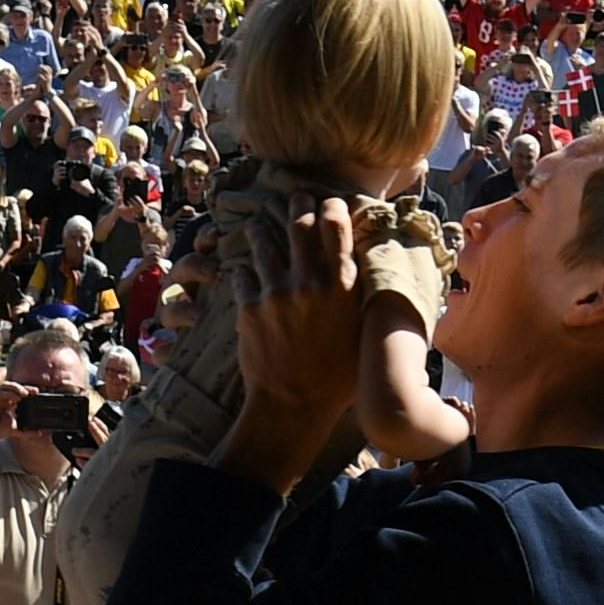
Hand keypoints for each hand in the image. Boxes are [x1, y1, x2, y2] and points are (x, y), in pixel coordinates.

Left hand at [222, 195, 366, 472]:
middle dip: (296, 204)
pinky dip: (243, 270)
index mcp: (342, 287)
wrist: (293, 407)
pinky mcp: (248, 307)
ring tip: (257, 225)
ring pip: (262, 241)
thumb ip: (360, 296)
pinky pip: (241, 273)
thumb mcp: (362, 332)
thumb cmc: (336, 377)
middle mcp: (309, 283)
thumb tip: (362, 265)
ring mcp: (276, 293)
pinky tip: (244, 270)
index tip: (329, 201)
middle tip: (294, 197)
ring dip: (260, 230)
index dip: (332, 206)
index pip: (337, 226)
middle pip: (299, 224)